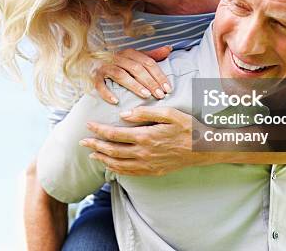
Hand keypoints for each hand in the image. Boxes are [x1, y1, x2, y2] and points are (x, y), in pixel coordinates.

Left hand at [80, 107, 204, 175]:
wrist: (203, 149)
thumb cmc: (187, 127)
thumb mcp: (169, 113)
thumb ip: (144, 113)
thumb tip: (123, 115)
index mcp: (146, 136)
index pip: (115, 134)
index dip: (99, 130)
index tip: (89, 125)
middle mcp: (144, 152)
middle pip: (112, 151)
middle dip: (95, 146)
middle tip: (82, 142)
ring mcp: (148, 164)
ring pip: (118, 164)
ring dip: (102, 159)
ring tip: (91, 154)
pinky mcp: (153, 171)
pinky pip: (129, 173)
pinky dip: (116, 170)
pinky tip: (110, 165)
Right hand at [93, 46, 172, 103]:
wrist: (93, 63)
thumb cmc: (121, 64)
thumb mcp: (136, 58)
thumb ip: (152, 55)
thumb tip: (169, 48)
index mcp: (130, 53)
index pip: (148, 62)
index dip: (159, 75)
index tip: (168, 88)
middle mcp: (117, 57)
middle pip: (136, 68)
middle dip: (150, 82)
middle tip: (160, 95)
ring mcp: (105, 67)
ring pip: (121, 75)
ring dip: (134, 85)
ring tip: (146, 96)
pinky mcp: (95, 76)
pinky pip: (100, 84)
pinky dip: (107, 92)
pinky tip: (116, 101)